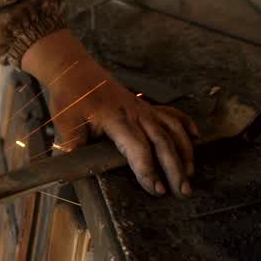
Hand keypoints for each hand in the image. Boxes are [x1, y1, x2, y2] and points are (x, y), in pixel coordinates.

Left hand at [22, 30, 197, 196]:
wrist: (74, 69)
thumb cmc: (70, 97)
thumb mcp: (65, 122)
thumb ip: (72, 146)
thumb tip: (72, 171)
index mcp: (116, 119)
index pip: (138, 148)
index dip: (148, 170)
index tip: (156, 189)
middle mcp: (135, 113)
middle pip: (162, 142)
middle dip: (175, 168)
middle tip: (183, 191)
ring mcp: (143, 108)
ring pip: (172, 129)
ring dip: (184, 151)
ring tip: (190, 173)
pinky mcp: (145, 105)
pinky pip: (171, 114)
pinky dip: (185, 124)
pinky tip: (195, 136)